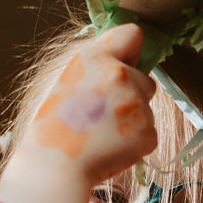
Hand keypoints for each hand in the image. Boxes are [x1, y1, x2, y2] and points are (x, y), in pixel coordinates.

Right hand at [25, 23, 156, 184]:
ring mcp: (136, 103)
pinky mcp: (147, 131)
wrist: (54, 168)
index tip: (126, 64)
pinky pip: (148, 132)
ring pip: (146, 108)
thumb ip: (98, 70)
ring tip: (102, 135)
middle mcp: (119, 75)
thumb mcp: (68, 84)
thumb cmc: (54, 129)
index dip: (131, 51)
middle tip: (103, 116)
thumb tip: (127, 65)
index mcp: (95, 58)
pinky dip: (135, 142)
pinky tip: (110, 148)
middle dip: (132, 94)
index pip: (132, 34)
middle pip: (145, 79)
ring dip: (132, 120)